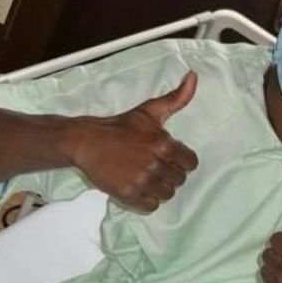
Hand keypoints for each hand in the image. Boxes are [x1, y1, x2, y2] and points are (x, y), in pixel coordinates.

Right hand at [67, 71, 198, 211]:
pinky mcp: (129, 195)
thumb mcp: (149, 110)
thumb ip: (176, 98)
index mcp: (164, 144)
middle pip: (179, 179)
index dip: (181, 160)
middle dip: (170, 173)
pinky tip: (138, 188)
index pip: (191, 163)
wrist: (86, 141)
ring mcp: (142, 181)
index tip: (169, 157)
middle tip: (154, 166)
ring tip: (146, 177)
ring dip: (159, 188)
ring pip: (167, 194)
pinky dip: (147, 200)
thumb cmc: (121, 126)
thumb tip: (194, 76)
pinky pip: (151, 206)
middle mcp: (155, 164)